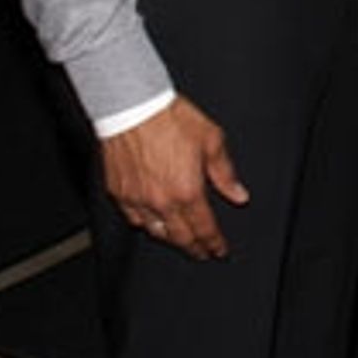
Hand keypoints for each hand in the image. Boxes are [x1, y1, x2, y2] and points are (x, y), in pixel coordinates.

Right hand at [100, 95, 248, 259]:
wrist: (132, 104)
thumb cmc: (170, 117)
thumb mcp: (211, 139)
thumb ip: (225, 172)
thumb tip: (239, 195)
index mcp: (187, 191)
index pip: (204, 228)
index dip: (214, 243)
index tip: (219, 250)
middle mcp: (161, 202)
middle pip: (180, 237)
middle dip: (194, 248)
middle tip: (203, 252)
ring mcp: (137, 199)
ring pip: (156, 232)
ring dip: (171, 239)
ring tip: (181, 240)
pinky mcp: (118, 192)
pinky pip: (133, 219)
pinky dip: (145, 224)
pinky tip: (151, 222)